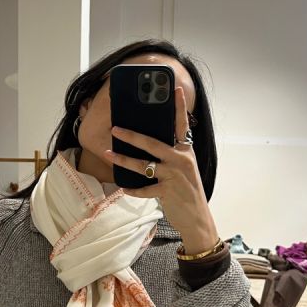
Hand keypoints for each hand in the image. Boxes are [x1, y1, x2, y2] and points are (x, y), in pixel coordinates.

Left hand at [103, 86, 218, 253]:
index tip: (175, 89)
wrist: (197, 217)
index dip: (179, 106)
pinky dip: (132, 189)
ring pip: (143, 164)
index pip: (181, 125)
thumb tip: (147, 145)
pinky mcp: (167, 191)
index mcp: (186, 151)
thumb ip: (171, 155)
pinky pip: (144, 189)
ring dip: (123, 160)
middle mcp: (181, 160)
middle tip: (115, 129)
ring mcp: (174, 175)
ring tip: (108, 154)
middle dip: (131, 135)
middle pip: (152, 143)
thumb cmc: (187, 191)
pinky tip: (124, 188)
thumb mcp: (184, 169)